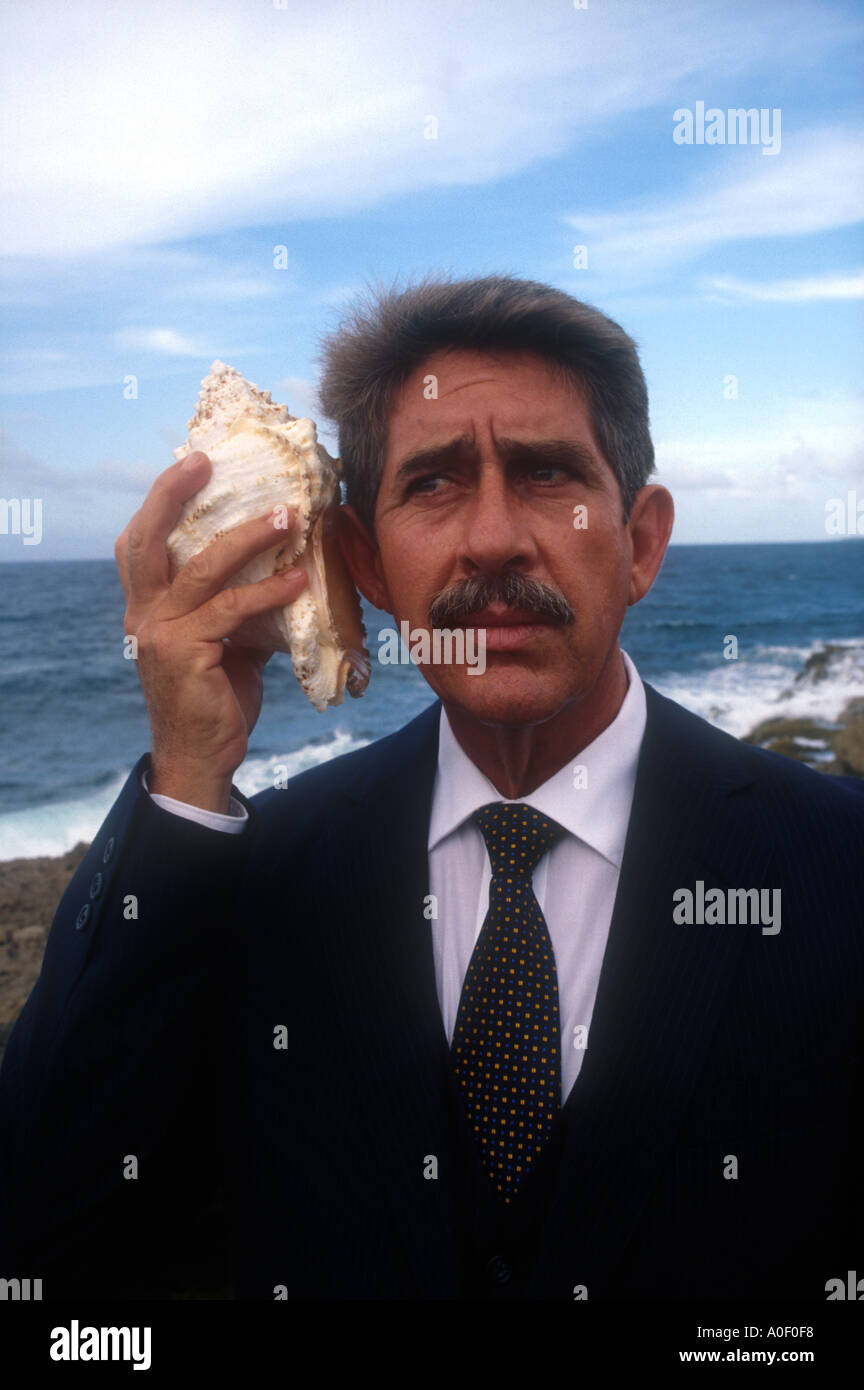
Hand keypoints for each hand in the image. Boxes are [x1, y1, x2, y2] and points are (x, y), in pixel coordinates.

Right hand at [115, 451, 306, 811]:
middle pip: (147, 539)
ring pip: (202, 568)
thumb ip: (234, 605)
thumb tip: (281, 570)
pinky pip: (232, 610)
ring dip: (248, 538)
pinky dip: (269, 591)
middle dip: (173, 493)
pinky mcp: (184, 653)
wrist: (202, 759)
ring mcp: (159, 633)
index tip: (193, 465)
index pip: (138, 543)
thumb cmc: (215, 699)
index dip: (160, 501)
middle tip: (207, 462)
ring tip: (287, 518)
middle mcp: (143, 614)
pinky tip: (299, 580)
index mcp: (145, 607)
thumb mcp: (223, 643)